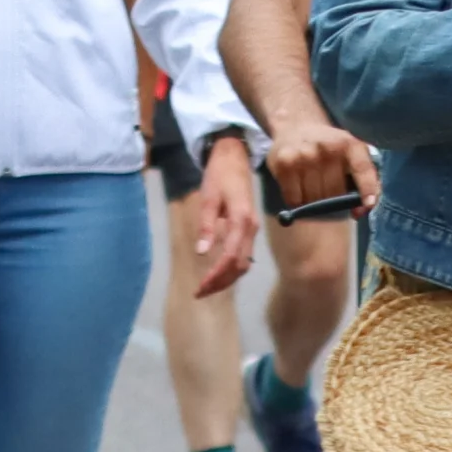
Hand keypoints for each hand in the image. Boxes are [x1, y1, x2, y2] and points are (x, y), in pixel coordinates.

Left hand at [190, 131, 258, 295]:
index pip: (231, 257)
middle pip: (240, 265)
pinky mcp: (249, 229)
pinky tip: (218, 274)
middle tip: (200, 293)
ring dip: (227, 278)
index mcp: (242, 221)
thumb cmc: (219, 175)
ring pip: (244, 263)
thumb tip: (202, 252)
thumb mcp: (208, 198)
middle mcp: (251, 229)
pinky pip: (244, 255)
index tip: (201, 287)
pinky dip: (232, 269)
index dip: (217, 275)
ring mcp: (252, 230)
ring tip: (206, 288)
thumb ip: (206, 225)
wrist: (235, 158)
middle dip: (221, 282)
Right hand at [264, 118, 381, 216]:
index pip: (362, 169)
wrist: (296, 126)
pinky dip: (296, 200)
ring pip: (314, 199)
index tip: (367, 205)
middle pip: (335, 192)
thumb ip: (365, 180)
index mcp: (349, 144)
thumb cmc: (329, 148)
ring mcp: (304, 155)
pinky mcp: (284, 163)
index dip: (368, 189)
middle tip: (327, 188)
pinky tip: (298, 187)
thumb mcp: (352, 153)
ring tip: (312, 185)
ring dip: (313, 201)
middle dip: (333, 199)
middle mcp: (327, 148)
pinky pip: (294, 198)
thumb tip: (358, 213)